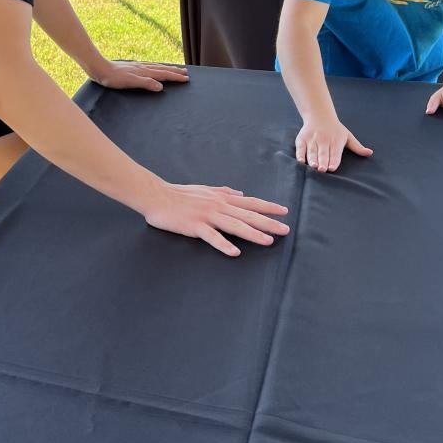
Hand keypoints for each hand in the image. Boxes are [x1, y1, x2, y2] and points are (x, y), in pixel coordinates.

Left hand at [88, 58, 189, 92]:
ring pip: (157, 67)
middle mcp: (143, 67)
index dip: (175, 77)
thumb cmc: (114, 78)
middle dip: (175, 71)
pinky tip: (155, 68)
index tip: (186, 79)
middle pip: (163, 69)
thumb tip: (161, 87)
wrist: (100, 68)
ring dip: (168, 68)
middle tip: (187, 73)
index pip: (164, 74)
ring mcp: (138, 66)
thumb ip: (146, 83)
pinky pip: (150, 66)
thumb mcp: (130, 82)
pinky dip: (157, 67)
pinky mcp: (133, 67)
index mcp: (145, 72)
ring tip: (176, 69)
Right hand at [141, 182, 289, 256]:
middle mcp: (218, 206)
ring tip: (268, 242)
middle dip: (268, 223)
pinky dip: (224, 244)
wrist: (157, 196)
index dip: (268, 207)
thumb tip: (240, 193)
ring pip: (234, 225)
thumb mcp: (205, 189)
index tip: (284, 212)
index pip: (250, 202)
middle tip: (285, 230)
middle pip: (248, 215)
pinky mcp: (195, 226)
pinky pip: (212, 237)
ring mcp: (207, 216)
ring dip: (252, 233)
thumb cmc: (180, 194)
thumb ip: (224, 192)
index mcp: (222, 198)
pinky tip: (235, 252)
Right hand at [295, 115, 372, 172]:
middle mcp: (324, 140)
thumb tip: (370, 153)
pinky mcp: (302, 139)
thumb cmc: (336, 130)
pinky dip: (300, 154)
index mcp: (336, 140)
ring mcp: (312, 139)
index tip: (332, 168)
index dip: (334, 160)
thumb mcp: (348, 136)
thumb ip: (357, 147)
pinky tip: (301, 161)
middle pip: (323, 153)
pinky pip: (300, 148)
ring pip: (312, 151)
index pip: (335, 153)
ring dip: (312, 159)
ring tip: (314, 166)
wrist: (320, 115)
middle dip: (323, 161)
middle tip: (322, 169)